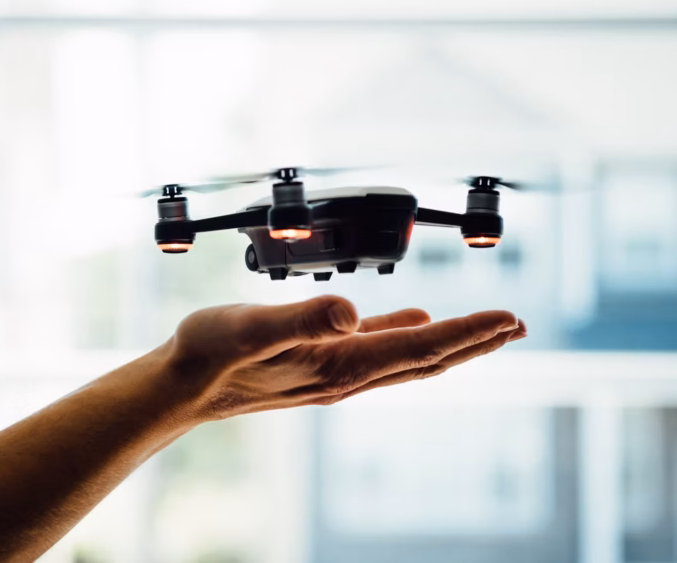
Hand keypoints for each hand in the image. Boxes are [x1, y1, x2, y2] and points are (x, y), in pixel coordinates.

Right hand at [155, 296, 525, 420]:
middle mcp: (346, 374)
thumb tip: (355, 310)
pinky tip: (413, 320)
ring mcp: (335, 371)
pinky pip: (377, 349)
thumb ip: (302, 317)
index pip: (419, 347)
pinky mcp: (320, 362)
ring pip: (408, 356)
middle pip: (426, 358)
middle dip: (474, 342)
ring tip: (482, 329)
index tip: (507, 318)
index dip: (466, 331)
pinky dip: (407, 335)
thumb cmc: (208, 354)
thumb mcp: (248, 327)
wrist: (182, 386)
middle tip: (515, 326)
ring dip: (449, 342)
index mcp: (339, 362)